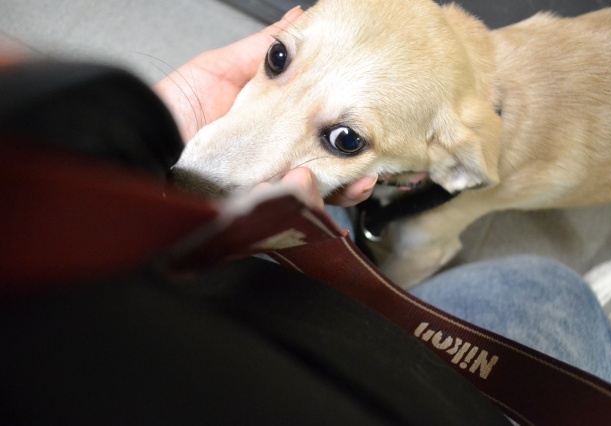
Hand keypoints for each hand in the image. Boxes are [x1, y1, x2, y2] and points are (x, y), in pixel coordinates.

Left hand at [155, 7, 375, 206]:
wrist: (140, 141)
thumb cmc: (172, 108)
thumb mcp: (220, 69)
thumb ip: (263, 50)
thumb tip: (299, 19)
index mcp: (272, 129)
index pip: (320, 136)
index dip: (346, 134)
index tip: (367, 127)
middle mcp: (272, 164)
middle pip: (327, 174)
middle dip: (355, 173)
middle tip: (371, 166)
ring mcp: (263, 191)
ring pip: (314, 199)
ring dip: (339, 190)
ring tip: (351, 179)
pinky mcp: (250, 214)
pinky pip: (288, 219)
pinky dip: (306, 205)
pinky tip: (307, 186)